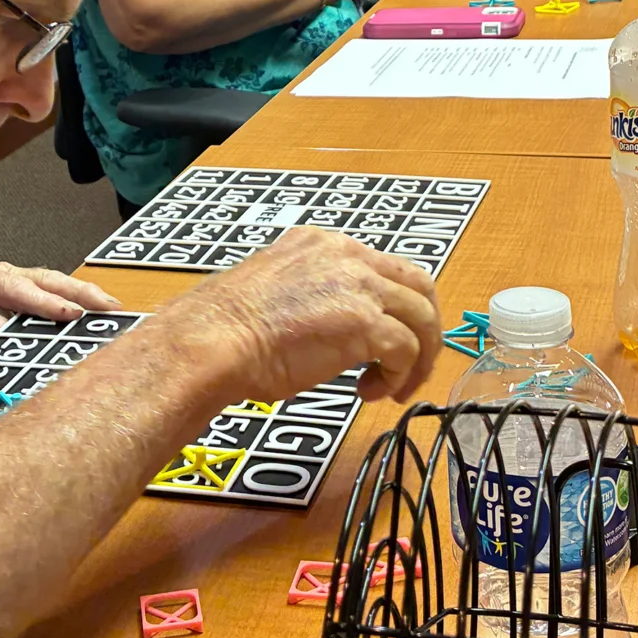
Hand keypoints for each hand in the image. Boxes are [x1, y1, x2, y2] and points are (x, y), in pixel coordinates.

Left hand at [0, 260, 123, 378]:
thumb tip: (2, 327)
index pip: (16, 288)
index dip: (45, 302)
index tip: (70, 316)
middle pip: (43, 278)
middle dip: (79, 293)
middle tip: (109, 308)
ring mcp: (7, 281)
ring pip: (50, 283)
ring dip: (82, 295)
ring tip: (111, 309)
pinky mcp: (15, 295)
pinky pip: (47, 294)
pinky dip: (71, 301)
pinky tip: (92, 312)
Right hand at [164, 226, 441, 404]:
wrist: (213, 340)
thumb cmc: (227, 328)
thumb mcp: (277, 290)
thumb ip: (311, 294)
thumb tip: (329, 325)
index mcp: (324, 245)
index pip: (385, 268)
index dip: (396, 308)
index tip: (387, 339)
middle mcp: (348, 256)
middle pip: (419, 286)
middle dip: (425, 329)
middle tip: (412, 364)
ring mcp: (359, 287)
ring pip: (423, 318)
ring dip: (418, 359)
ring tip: (394, 388)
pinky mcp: (364, 323)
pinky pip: (407, 350)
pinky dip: (399, 376)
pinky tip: (371, 392)